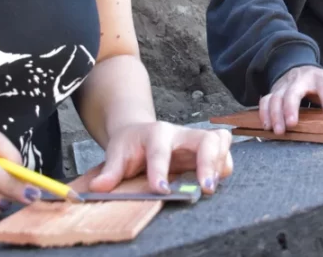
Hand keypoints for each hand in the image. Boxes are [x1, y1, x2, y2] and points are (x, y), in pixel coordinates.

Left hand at [89, 122, 232, 195]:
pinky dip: (224, 166)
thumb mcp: (116, 154)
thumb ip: (110, 171)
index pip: (160, 151)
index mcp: (156, 133)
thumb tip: (98, 186)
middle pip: (204, 139)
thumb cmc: (131, 144)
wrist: (140, 132)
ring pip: (220, 141)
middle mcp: (181, 134)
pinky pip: (225, 152)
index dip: (160, 170)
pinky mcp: (207, 148)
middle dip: (208, 162)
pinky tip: (214, 180)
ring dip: (220, 164)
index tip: (162, 190)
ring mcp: (196, 139)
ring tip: (211, 186)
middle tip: (205, 187)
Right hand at [259, 66, 322, 134]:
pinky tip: (266, 126)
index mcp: (321, 79)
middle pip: (293, 91)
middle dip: (291, 107)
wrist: (301, 69)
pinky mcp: (274, 91)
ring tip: (279, 131)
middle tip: (292, 124)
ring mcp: (285, 85)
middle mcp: (300, 80)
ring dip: (275, 114)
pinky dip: (264, 113)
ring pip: (275, 97)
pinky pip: (265, 100)